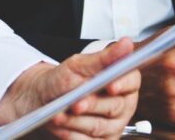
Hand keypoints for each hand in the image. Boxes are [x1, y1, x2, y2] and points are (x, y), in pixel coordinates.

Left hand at [0, 39, 141, 139]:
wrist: (42, 99)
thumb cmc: (62, 80)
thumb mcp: (79, 64)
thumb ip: (103, 58)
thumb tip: (126, 43)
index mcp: (122, 82)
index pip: (132, 81)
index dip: (123, 83)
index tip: (110, 85)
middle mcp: (122, 105)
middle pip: (115, 106)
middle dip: (91, 105)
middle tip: (75, 103)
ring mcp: (113, 126)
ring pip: (98, 127)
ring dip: (75, 121)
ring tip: (58, 114)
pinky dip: (70, 134)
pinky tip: (60, 126)